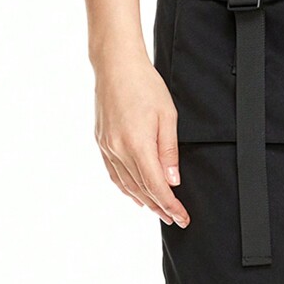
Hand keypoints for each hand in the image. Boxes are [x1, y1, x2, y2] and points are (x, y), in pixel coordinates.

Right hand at [93, 57, 189, 227]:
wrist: (115, 64)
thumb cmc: (145, 85)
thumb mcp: (168, 116)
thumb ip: (169, 152)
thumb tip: (172, 181)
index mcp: (137, 145)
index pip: (157, 187)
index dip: (170, 206)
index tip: (182, 218)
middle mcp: (119, 150)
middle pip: (142, 190)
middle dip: (160, 208)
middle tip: (174, 219)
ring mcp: (108, 147)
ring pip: (127, 185)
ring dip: (144, 202)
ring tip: (159, 211)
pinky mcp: (102, 142)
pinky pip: (114, 174)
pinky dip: (126, 189)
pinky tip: (136, 197)